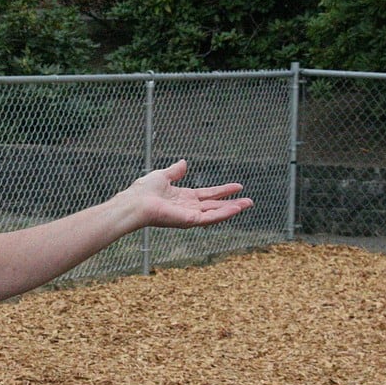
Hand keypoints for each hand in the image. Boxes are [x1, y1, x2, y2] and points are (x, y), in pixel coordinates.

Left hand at [126, 159, 252, 228]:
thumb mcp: (163, 176)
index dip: (222, 191)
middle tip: (249, 201)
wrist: (136, 202)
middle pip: (215, 206)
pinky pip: (210, 218)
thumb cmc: (144, 190)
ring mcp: (190, 216)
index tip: (237, 186)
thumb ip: (175, 171)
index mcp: (183, 198)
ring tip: (247, 204)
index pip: (208, 195)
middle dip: (232, 203)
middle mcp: (189, 208)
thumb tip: (184, 163)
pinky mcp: (189, 221)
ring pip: (216, 213)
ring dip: (232, 209)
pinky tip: (235, 208)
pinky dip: (223, 214)